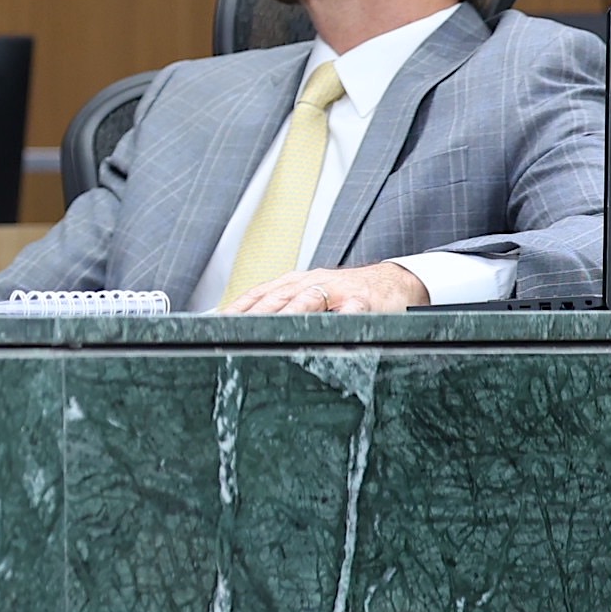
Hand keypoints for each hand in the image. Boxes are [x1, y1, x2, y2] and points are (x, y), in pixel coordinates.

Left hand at [223, 261, 427, 314]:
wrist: (393, 281)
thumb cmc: (348, 293)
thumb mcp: (314, 296)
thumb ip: (286, 308)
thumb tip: (249, 325)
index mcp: (296, 283)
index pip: (260, 293)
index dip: (238, 307)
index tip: (217, 322)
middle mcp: (313, 283)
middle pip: (278, 296)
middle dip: (254, 312)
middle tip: (234, 327)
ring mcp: (338, 291)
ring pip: (309, 300)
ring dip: (289, 312)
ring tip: (272, 328)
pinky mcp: (364, 302)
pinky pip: (351, 311)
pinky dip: (339, 319)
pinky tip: (328, 330)